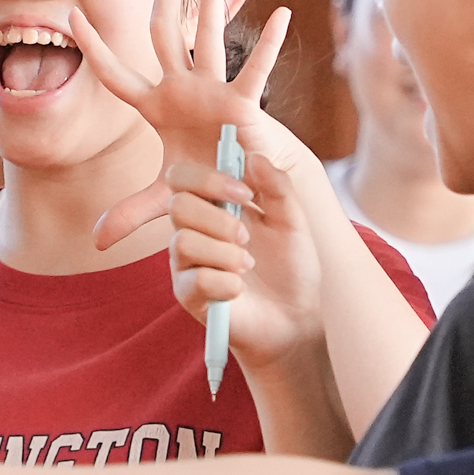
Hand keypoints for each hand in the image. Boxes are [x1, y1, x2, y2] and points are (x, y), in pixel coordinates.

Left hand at [76, 0, 293, 248]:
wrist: (244, 198)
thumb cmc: (206, 187)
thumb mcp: (166, 198)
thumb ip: (132, 212)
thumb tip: (97, 240)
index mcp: (158, 107)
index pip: (117, 75)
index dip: (95, 50)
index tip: (70, 19)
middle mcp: (184, 89)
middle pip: (167, 35)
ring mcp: (214, 92)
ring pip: (209, 38)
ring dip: (211, 2)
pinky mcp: (244, 105)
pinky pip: (258, 73)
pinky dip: (271, 46)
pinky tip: (283, 14)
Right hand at [166, 149, 324, 366]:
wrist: (296, 317)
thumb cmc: (291, 267)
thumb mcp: (293, 221)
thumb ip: (277, 187)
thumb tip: (255, 156)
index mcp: (214, 207)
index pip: (183, 177)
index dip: (209, 179)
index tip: (246, 194)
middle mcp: (194, 231)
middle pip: (177, 205)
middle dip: (217, 218)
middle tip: (246, 237)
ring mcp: (188, 264)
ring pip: (182, 243)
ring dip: (222, 253)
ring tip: (248, 265)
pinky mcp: (189, 295)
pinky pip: (193, 279)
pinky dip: (223, 282)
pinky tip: (239, 289)